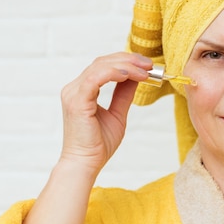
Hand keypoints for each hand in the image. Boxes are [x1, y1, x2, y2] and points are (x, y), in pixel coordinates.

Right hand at [59, 52, 151, 176]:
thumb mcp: (117, 114)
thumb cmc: (98, 144)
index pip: (103, 66)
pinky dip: (113, 73)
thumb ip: (123, 94)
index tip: (147, 65)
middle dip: (128, 60)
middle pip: (102, 62)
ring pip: (100, 66)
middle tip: (149, 64)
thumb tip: (136, 77)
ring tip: (145, 71)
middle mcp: (75, 89)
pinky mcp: (76, 101)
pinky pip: (95, 78)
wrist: (86, 164)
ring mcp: (73, 93)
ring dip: (125, 65)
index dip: (125, 61)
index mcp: (82, 91)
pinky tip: (129, 75)